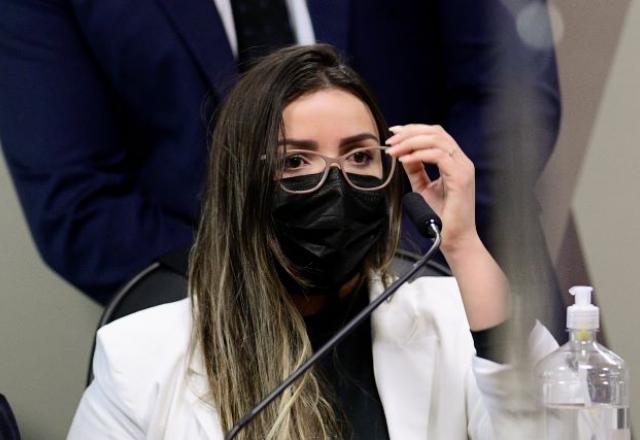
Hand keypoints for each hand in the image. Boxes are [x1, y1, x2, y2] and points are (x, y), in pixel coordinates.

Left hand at [386, 124, 477, 253]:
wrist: (453, 239)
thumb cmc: (441, 217)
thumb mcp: (423, 187)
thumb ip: (415, 169)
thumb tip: (402, 154)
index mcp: (454, 161)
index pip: (436, 134)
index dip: (414, 129)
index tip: (393, 133)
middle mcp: (461, 161)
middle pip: (436, 132)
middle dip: (410, 133)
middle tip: (390, 141)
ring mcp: (463, 168)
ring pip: (437, 141)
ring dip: (411, 142)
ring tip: (394, 150)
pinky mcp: (461, 178)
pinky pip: (438, 156)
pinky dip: (418, 155)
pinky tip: (404, 160)